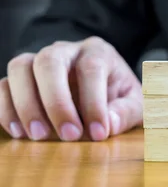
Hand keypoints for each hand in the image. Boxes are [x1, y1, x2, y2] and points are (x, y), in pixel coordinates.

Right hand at [0, 36, 142, 141]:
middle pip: (49, 61)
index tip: (100, 133)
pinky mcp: (20, 79)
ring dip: (26, 104)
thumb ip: (127, 112)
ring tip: (39, 136)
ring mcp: (38, 61)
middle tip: (69, 136)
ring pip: (20, 68)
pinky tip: (19, 133)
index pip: (91, 68)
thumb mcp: (135, 103)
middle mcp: (66, 50)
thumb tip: (110, 124)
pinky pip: (2, 86)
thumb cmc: (119, 96)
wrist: (103, 88)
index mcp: (98, 51)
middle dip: (56, 101)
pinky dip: (6, 109)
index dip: (94, 102)